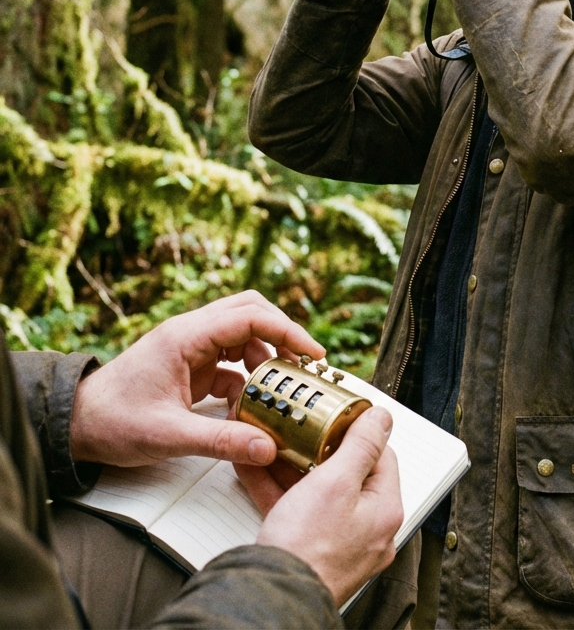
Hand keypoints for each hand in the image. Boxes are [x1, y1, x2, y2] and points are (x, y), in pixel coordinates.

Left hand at [69, 291, 324, 467]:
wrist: (75, 425)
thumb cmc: (111, 423)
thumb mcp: (169, 436)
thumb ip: (221, 441)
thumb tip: (268, 447)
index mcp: (186, 336)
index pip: (250, 316)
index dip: (287, 331)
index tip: (313, 354)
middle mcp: (192, 332)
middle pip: (251, 310)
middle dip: (282, 333)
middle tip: (305, 361)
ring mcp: (191, 346)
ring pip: (243, 332)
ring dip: (266, 354)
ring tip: (283, 385)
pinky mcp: (191, 364)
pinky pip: (231, 359)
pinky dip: (248, 376)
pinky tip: (253, 403)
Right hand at [238, 407, 403, 606]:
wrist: (270, 597)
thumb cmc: (306, 549)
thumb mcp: (337, 481)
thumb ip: (361, 445)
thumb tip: (382, 419)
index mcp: (385, 511)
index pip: (382, 456)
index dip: (359, 433)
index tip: (339, 421)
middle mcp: (369, 531)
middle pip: (351, 476)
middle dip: (323, 452)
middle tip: (306, 434)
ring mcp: (341, 545)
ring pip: (322, 495)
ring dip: (297, 470)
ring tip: (278, 449)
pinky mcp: (313, 553)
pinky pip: (301, 514)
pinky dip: (283, 493)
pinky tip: (259, 474)